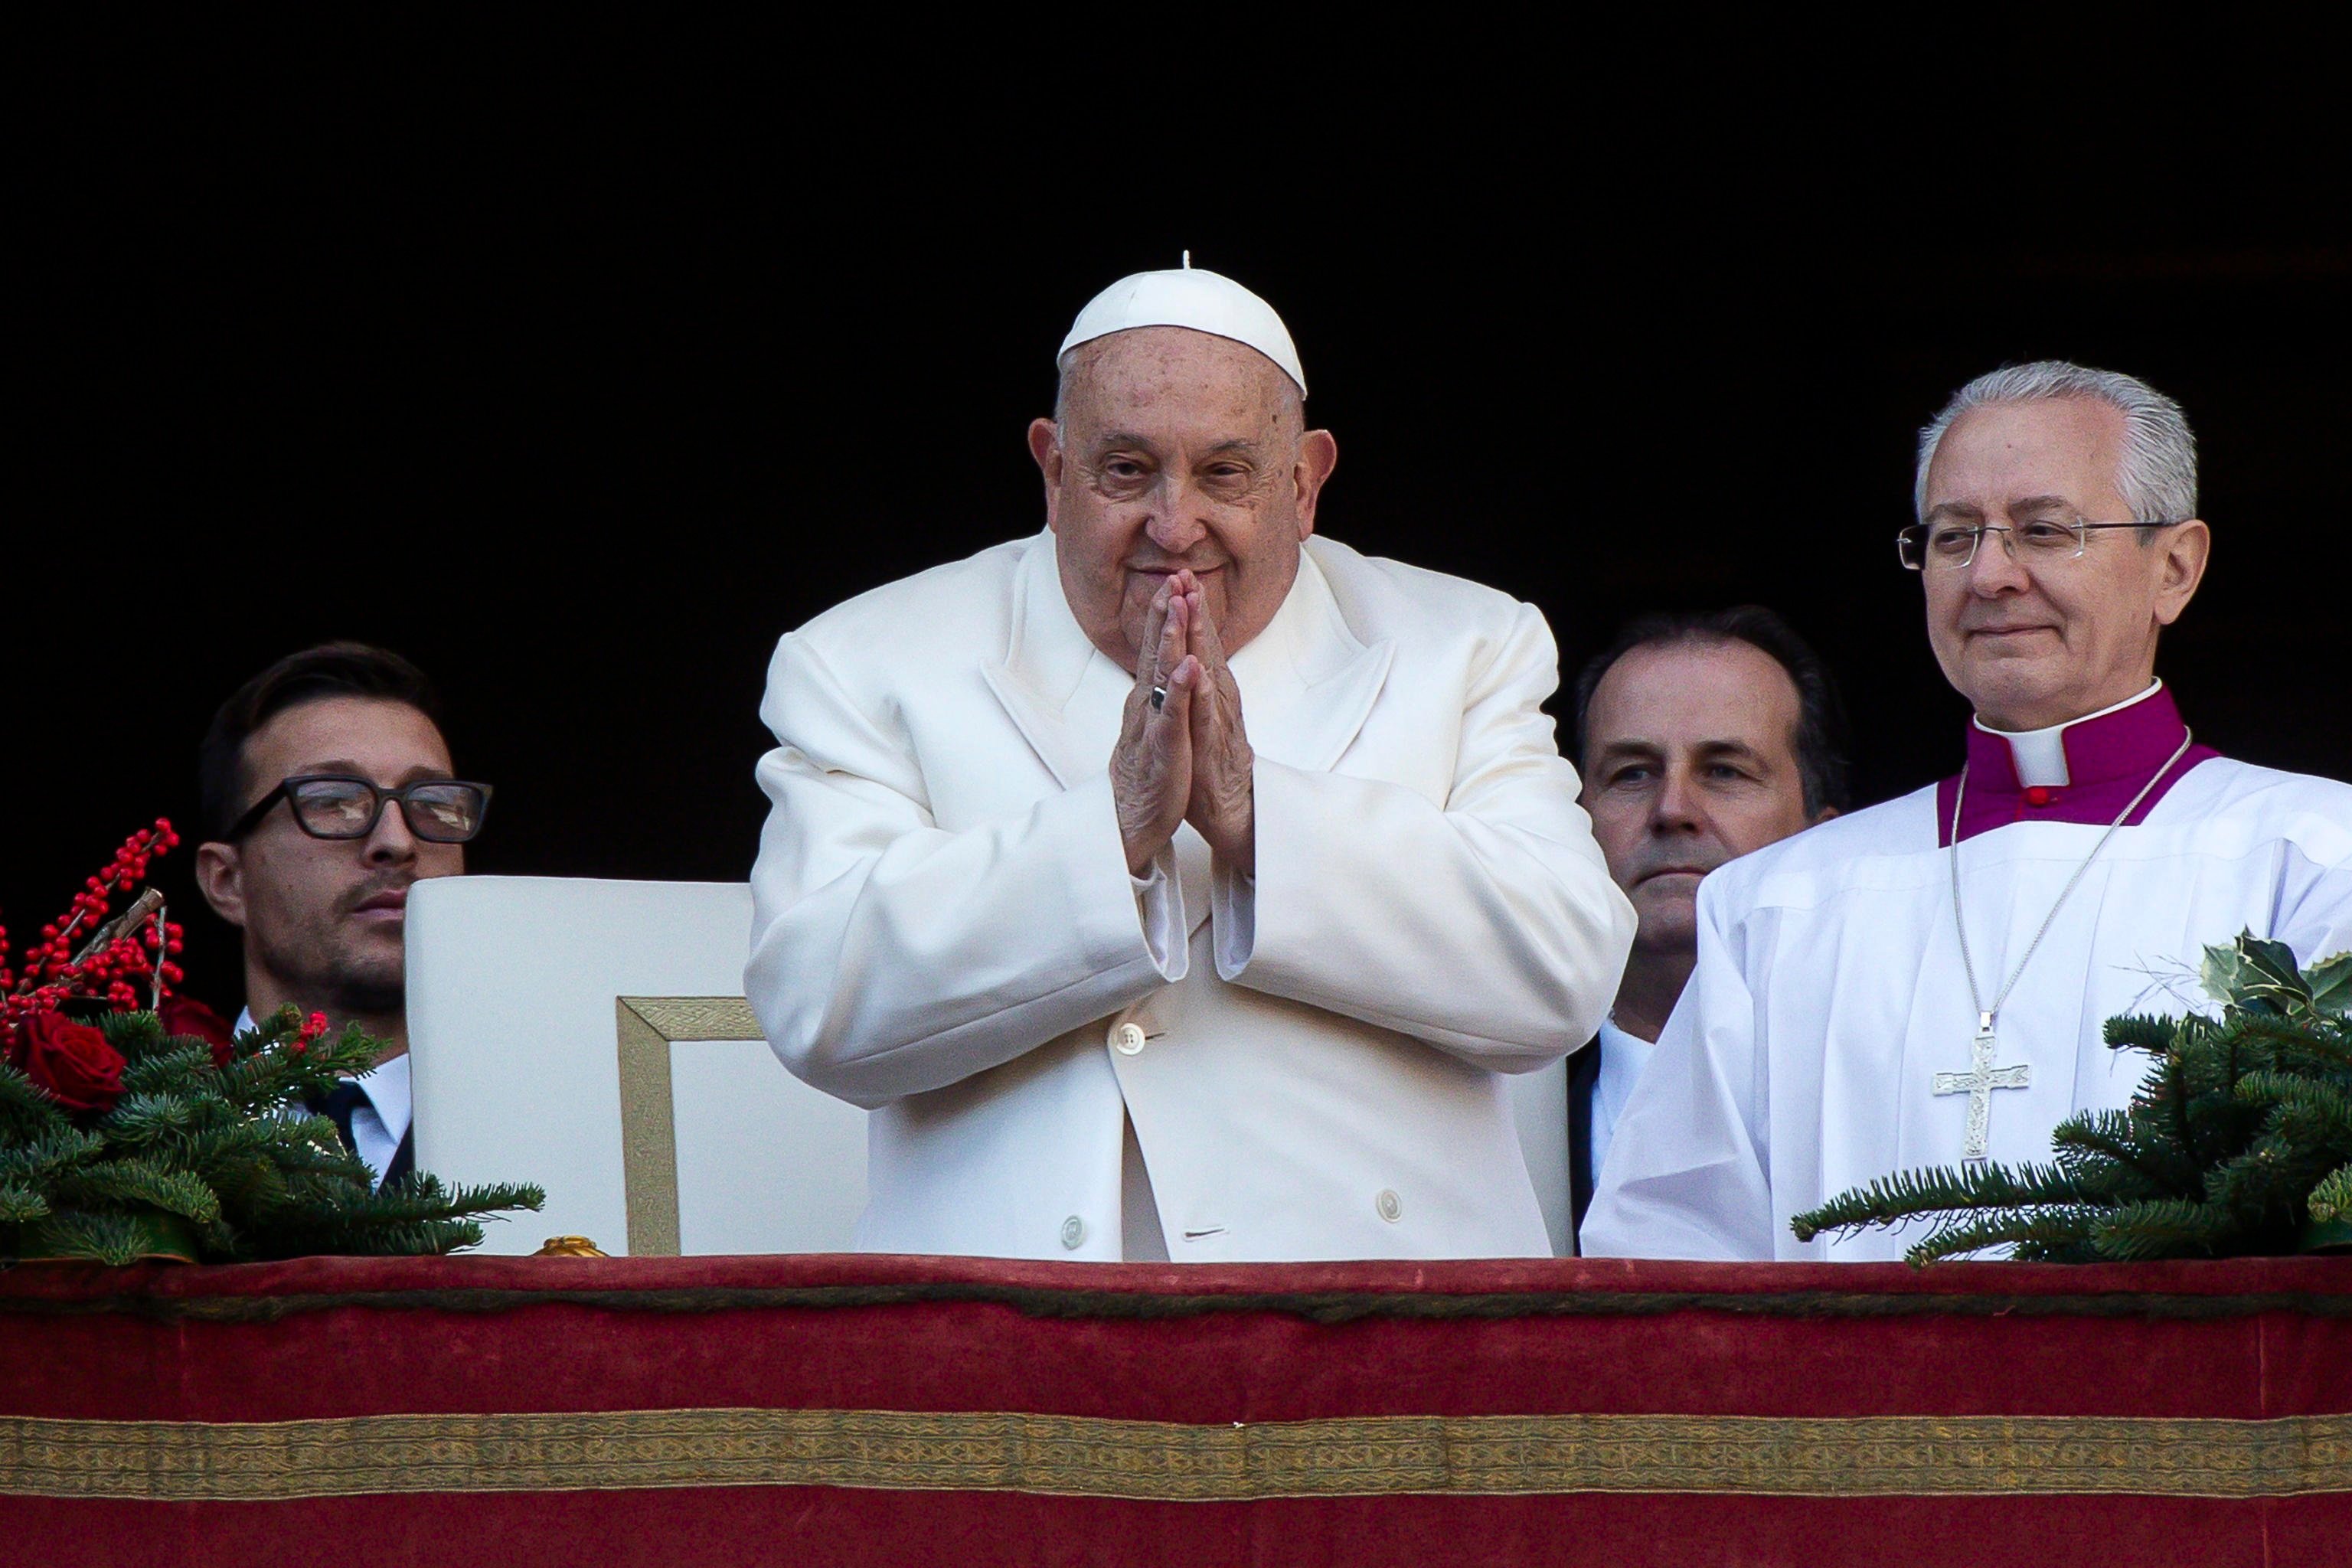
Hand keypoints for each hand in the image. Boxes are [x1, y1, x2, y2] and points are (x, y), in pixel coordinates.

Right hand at [1110, 576, 1199, 876]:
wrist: (1130, 820)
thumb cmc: (1146, 773)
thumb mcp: (1151, 727)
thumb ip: (1156, 696)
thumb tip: (1161, 668)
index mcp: (1147, 700)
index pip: (1155, 650)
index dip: (1163, 617)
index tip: (1172, 582)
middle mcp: (1146, 706)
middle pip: (1154, 653)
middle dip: (1164, 615)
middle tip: (1172, 579)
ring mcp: (1153, 726)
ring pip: (1162, 676)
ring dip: (1170, 640)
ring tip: (1178, 608)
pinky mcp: (1164, 749)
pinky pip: (1172, 716)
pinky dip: (1181, 690)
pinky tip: (1189, 668)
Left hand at [1178, 574, 1255, 876]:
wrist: (1232, 810)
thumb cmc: (1211, 766)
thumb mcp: (1200, 719)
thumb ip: (1197, 690)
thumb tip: (1191, 661)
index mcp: (1210, 693)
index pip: (1199, 645)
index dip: (1189, 612)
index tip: (1180, 578)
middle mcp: (1217, 701)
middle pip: (1207, 649)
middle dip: (1196, 612)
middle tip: (1187, 576)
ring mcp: (1217, 721)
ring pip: (1208, 673)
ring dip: (1201, 639)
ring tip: (1192, 607)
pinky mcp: (1213, 746)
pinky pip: (1207, 716)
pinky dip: (1203, 693)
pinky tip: (1198, 672)